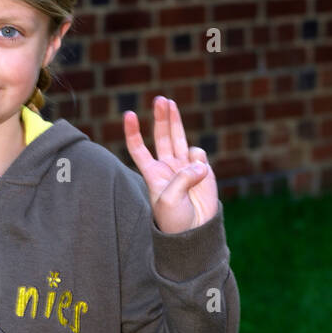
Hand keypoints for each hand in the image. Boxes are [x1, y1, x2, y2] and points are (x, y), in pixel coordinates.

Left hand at [123, 96, 218, 233]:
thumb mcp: (170, 201)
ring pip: (178, 138)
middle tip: (159, 99)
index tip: (129, 115)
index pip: (139, 149)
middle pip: (161, 137)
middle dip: (160, 117)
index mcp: (152, 174)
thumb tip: (199, 164)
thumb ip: (182, 179)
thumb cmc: (175, 221)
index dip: (133, 132)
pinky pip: (199, 155)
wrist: (195, 233)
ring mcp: (184, 167)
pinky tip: (201, 174)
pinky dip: (199, 159)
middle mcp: (167, 167)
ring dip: (174, 120)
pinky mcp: (201, 170)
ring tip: (169, 102)